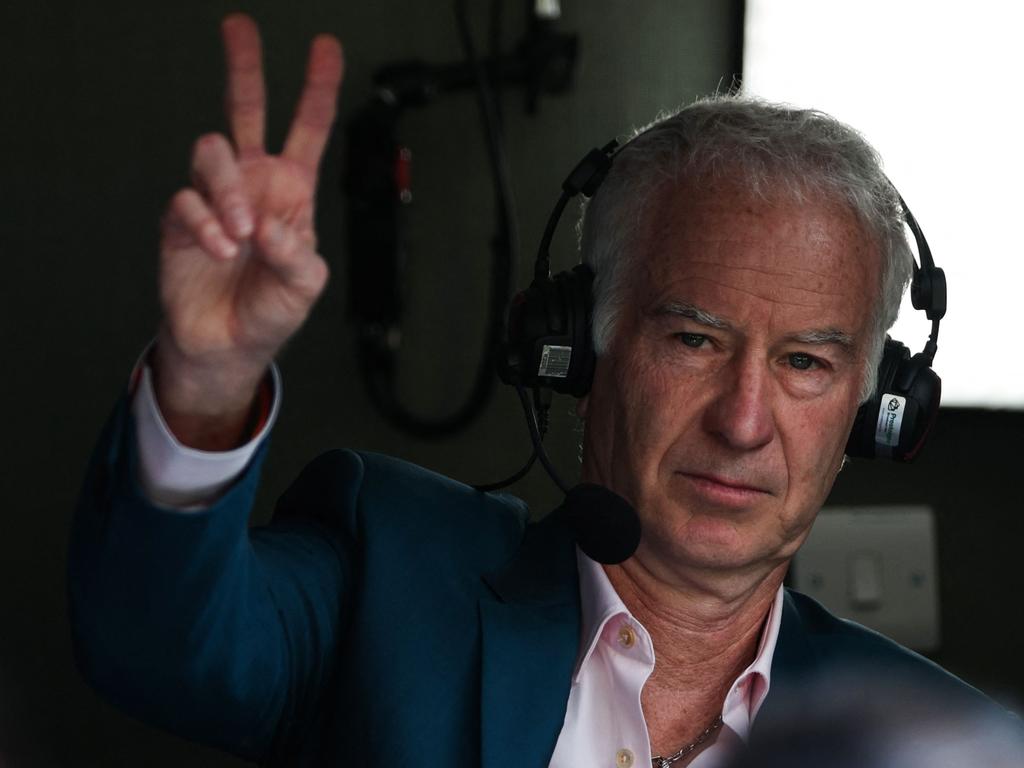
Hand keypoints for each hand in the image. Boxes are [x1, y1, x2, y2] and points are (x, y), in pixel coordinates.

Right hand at [153, 14, 342, 447]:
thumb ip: (295, 252)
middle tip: (239, 28)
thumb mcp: (305, 285)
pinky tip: (220, 249)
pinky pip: (187, 201)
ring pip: (211, 154)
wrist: (229, 344)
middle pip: (245, 112)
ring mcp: (215, 199)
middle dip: (245, 68)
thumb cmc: (271, 310)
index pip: (307, 131)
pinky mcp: (181, 220)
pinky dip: (206, 225)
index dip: (317, 90)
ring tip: (240, 234)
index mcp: (291, 192)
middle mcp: (252, 186)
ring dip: (227, 191)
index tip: (326, 49)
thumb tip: (266, 224)